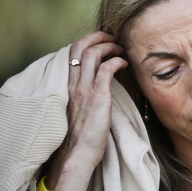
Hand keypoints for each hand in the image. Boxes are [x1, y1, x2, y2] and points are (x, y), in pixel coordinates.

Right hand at [52, 31, 127, 184]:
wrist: (77, 154)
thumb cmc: (81, 137)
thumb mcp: (79, 110)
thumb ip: (84, 95)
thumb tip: (100, 87)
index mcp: (67, 86)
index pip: (71, 54)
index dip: (85, 42)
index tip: (100, 41)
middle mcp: (72, 84)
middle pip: (79, 47)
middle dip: (96, 36)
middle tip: (111, 37)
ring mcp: (84, 89)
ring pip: (92, 53)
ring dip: (109, 46)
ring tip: (121, 48)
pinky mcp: (97, 96)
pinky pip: (106, 68)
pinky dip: (117, 60)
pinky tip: (125, 63)